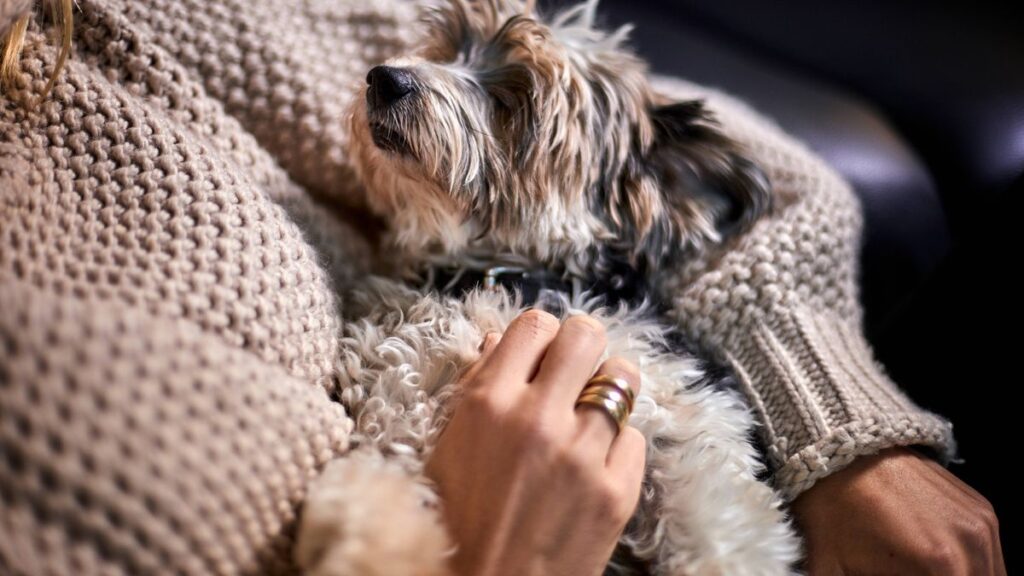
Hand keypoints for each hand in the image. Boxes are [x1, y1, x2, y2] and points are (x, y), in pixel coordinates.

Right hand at [425, 310, 645, 575]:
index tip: (543, 354)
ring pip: (624, 377)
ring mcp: (582, 455)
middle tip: (576, 371)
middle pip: (586, 335)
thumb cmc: (457, 524)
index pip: (535, 324)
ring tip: (592, 413)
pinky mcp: (616, 492)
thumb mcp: (448, 448)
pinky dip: (617, 446)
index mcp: (488, 403)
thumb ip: (478, 387)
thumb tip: (500, 340)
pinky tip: (594, 465)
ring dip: (609, 388)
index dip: (542, 336)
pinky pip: (635, 437)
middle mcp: (537, 419)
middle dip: (582, 347)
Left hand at [791, 446, 1004, 574]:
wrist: (838, 445)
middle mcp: (969, 543)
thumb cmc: (829, 507)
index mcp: (939, 564)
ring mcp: (980, 525)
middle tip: (901, 574)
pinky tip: (933, 564)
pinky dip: (968, 569)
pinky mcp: (981, 512)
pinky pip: (990, 559)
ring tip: (914, 571)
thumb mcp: (830, 569)